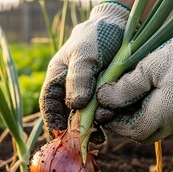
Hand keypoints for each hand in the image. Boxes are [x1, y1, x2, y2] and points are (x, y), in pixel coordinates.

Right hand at [39, 1, 129, 141]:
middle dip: (73, 130)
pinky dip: (106, 123)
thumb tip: (75, 105)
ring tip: (98, 138)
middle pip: (67, 115)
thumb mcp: (84, 54)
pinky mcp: (107, 97)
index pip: (49, 103)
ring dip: (91, 129)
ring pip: (86, 117)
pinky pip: (103, 114)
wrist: (122, 27)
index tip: (59, 133)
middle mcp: (72, 89)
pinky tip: (111, 129)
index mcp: (59, 78)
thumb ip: (79, 78)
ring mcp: (90, 94)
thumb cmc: (96, 37)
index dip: (52, 120)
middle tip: (81, 142)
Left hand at [95, 14, 172, 143]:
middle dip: (125, 126)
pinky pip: (165, 123)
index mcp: (166, 113)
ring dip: (138, 122)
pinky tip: (143, 99)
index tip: (105, 111)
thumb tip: (103, 100)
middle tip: (113, 109)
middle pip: (144, 136)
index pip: (135, 131)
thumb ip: (125, 88)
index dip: (117, 125)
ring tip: (126, 102)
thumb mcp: (148, 68)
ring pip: (155, 131)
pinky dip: (151, 117)